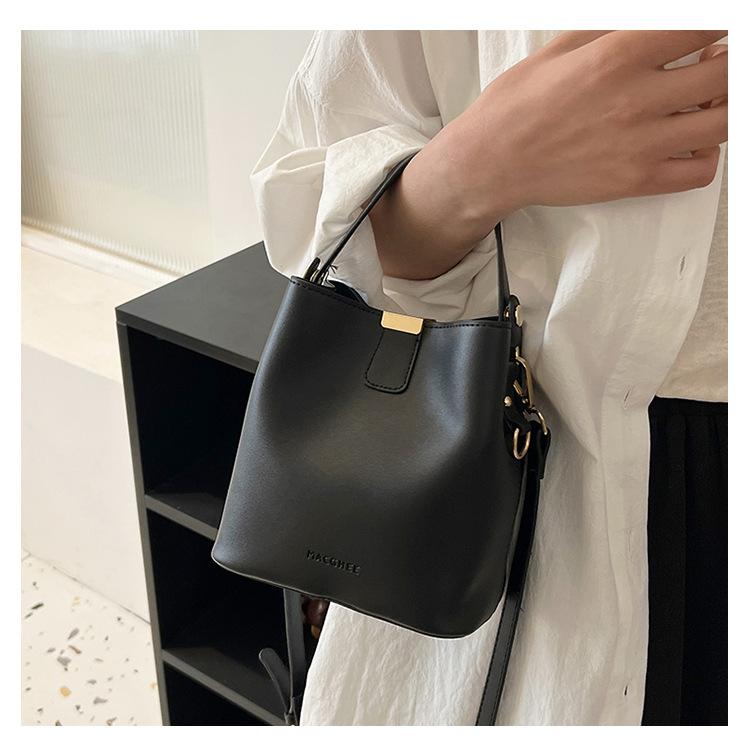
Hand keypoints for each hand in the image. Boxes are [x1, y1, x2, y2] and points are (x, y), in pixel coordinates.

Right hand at [437, 30, 727, 219]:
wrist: (489, 164)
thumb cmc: (514, 106)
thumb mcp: (558, 47)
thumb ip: (609, 28)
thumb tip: (649, 21)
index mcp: (617, 56)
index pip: (704, 24)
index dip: (717, 23)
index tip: (708, 28)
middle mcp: (636, 100)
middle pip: (725, 72)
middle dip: (727, 60)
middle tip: (710, 57)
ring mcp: (639, 146)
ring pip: (724, 123)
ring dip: (724, 105)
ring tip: (704, 98)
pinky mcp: (635, 182)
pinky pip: (700, 172)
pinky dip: (708, 154)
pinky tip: (690, 142)